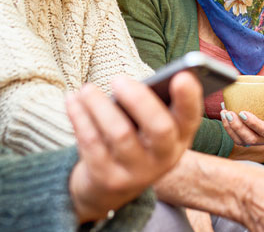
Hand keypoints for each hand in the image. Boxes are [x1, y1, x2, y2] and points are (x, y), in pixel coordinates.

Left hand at [67, 72, 202, 222]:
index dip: (189, 98)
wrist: (110, 188)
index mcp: (180, 137)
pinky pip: (93, 143)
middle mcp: (164, 157)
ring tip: (87, 89)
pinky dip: (80, 117)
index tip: (181, 75)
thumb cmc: (133, 140)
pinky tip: (72, 100)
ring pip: (120, 134)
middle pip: (159, 128)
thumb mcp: (148, 127)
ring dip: (100, 106)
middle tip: (117, 79)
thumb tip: (127, 83)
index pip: (190, 116)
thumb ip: (147, 105)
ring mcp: (137, 172)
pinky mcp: (108, 179)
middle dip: (139, 100)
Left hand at [221, 95, 263, 145]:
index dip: (253, 124)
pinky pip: (239, 139)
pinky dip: (229, 129)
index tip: (242, 112)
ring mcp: (261, 142)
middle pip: (252, 139)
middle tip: (228, 113)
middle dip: (237, 127)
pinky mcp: (253, 141)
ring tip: (224, 113)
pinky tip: (224, 116)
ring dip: (231, 129)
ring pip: (243, 141)